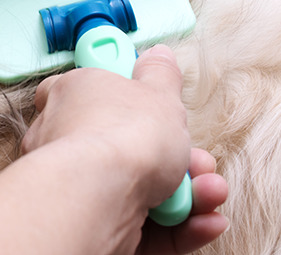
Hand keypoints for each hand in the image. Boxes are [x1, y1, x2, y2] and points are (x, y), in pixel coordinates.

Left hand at [22, 45, 228, 253]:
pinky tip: (207, 221)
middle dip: (179, 157)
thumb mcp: (157, 93)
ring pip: (141, 188)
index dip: (129, 97)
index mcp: (75, 96)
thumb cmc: (121, 134)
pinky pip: (144, 226)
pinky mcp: (96, 225)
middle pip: (130, 146)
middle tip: (200, 162)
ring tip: (210, 193)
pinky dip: (179, 226)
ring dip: (187, 193)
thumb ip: (160, 75)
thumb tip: (158, 54)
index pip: (91, 90)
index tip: (159, 105)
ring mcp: (81, 186)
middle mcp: (70, 141)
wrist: (100, 196)